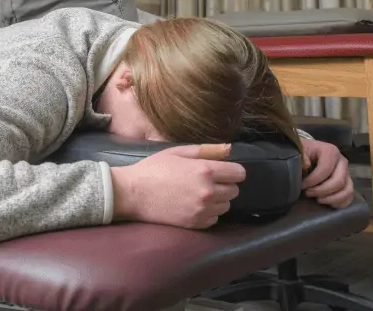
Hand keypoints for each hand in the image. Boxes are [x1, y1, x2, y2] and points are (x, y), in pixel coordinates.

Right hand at [112, 143, 245, 228]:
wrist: (133, 193)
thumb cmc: (153, 168)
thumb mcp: (177, 152)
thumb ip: (206, 150)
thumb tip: (229, 149)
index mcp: (205, 170)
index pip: (239, 173)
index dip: (232, 170)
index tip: (222, 170)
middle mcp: (208, 191)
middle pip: (234, 190)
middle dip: (224, 184)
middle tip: (206, 181)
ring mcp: (203, 209)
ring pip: (226, 205)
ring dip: (217, 199)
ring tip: (198, 193)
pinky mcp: (196, 223)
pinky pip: (214, 218)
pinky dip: (208, 212)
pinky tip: (193, 205)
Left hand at [301, 138, 353, 207]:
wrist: (310, 152)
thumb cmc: (304, 152)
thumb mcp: (300, 150)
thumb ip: (302, 156)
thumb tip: (306, 164)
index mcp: (331, 152)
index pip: (325, 170)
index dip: (313, 180)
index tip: (302, 185)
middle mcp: (342, 162)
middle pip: (339, 181)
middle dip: (322, 191)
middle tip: (308, 193)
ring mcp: (347, 173)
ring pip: (347, 190)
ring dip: (332, 199)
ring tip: (318, 200)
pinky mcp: (348, 183)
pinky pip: (349, 197)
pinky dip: (340, 203)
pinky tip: (327, 203)